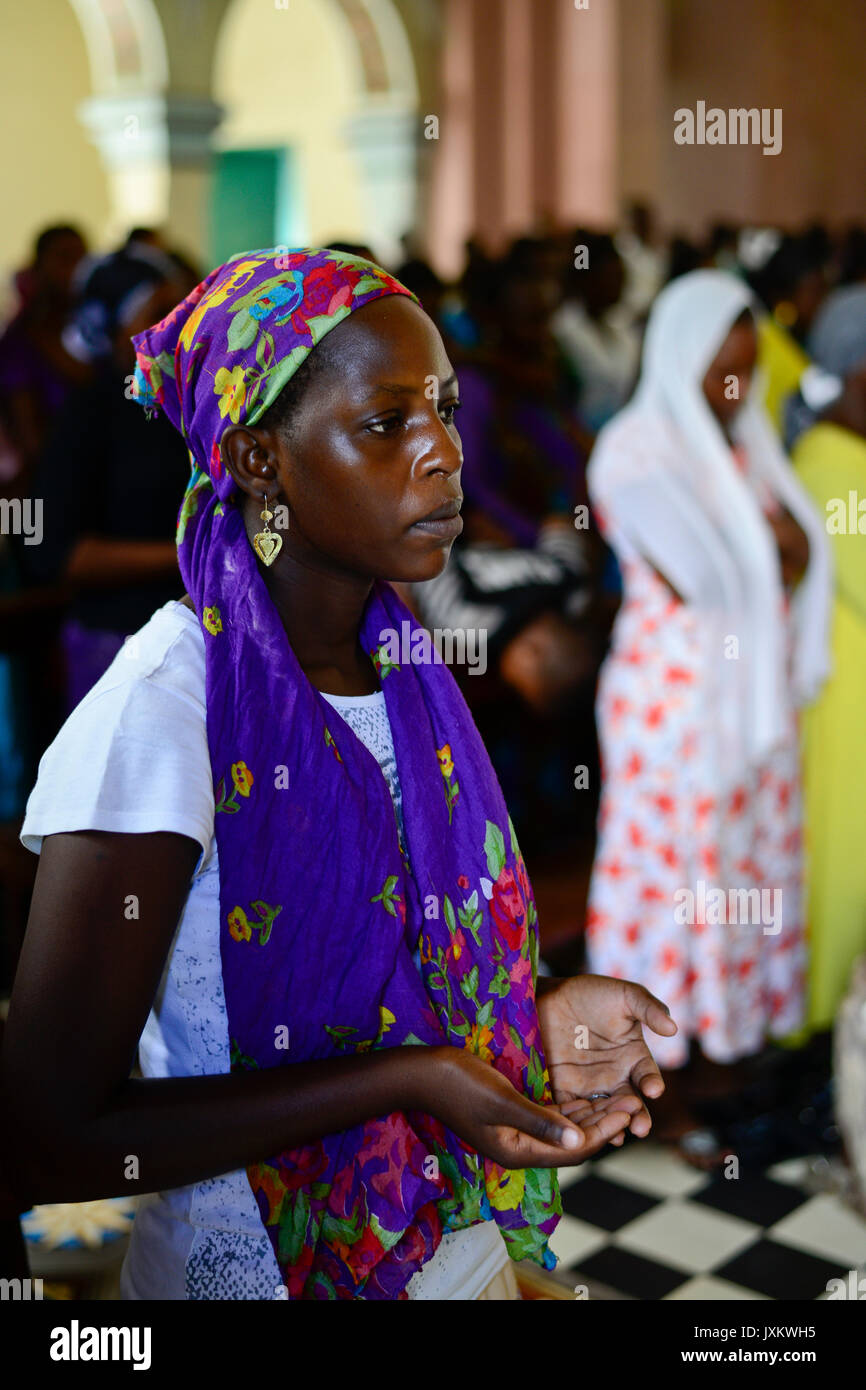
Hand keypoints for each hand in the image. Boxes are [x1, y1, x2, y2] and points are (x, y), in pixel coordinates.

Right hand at [418, 1046, 635, 1168]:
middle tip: (635, 1101)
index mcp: (517, 1152)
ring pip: (565, 1128)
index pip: (573, 1149)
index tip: (630, 1110)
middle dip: (605, 1122)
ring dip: (593, 1114)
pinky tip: (591, 1092)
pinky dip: (573, 1107)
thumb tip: (580, 1137)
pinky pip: (551, 1116)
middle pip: (573, 1141)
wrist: (420, 1072)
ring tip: (622, 1095)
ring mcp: (515, 1131)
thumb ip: (539, 1119)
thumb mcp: (501, 1100)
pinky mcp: (512, 1114)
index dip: (604, 1131)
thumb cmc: (458, 1083)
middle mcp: (520, 1147)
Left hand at [535, 974, 677, 1143]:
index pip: (647, 1076)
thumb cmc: (591, 993)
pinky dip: (578, 1123)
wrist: (550, 994)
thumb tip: (673, 1027)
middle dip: (637, 1117)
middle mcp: (615, 1076)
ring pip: (604, 1112)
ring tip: (616, 1136)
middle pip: (630, 1103)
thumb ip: (649, 1008)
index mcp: (633, 1056)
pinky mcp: (564, 1089)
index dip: (652, 1083)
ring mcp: (589, 1085)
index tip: (654, 1090)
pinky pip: (573, 1110)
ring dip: (611, 1126)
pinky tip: (582, 1132)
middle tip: (640, 1128)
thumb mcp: (624, 995)